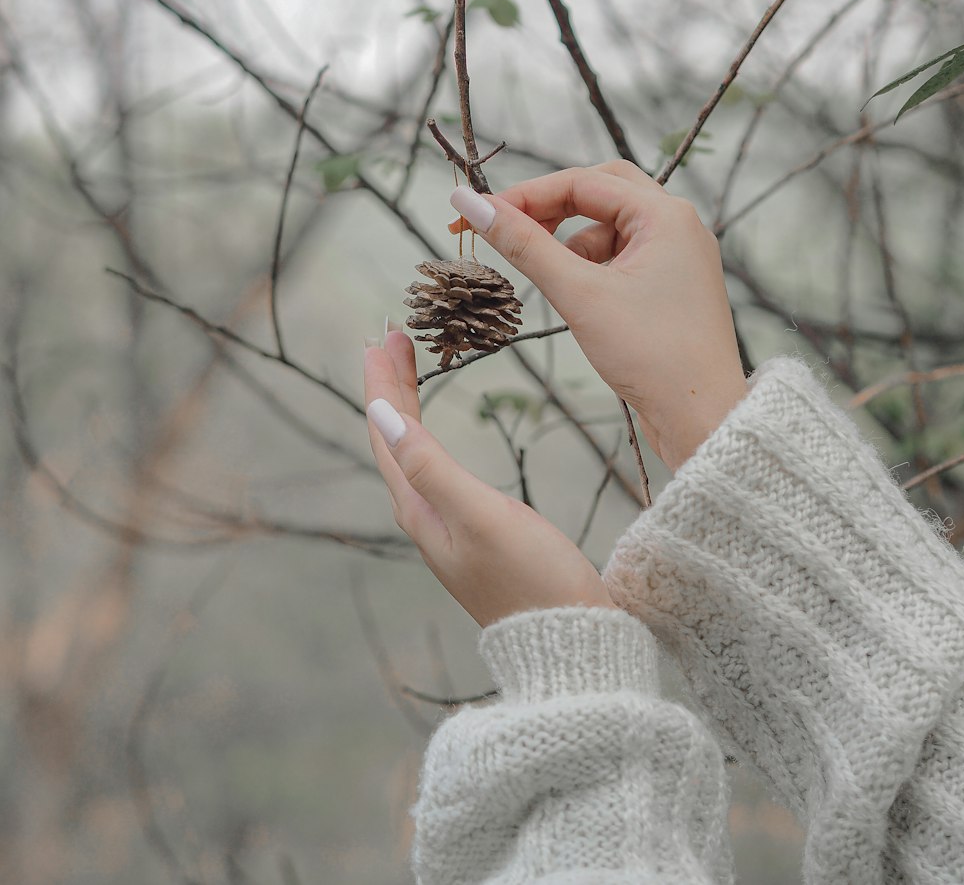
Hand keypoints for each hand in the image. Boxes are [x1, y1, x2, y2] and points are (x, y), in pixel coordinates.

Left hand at [363, 330, 617, 628]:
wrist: (570, 642)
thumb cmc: (532, 578)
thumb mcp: (479, 514)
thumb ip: (428, 465)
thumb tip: (378, 414)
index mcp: (418, 508)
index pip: (386, 430)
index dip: (382, 381)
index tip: (383, 334)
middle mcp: (424, 516)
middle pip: (396, 438)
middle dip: (393, 385)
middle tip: (394, 336)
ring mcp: (447, 526)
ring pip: (413, 451)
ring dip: (408, 405)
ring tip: (408, 366)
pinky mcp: (471, 532)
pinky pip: (433, 468)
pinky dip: (430, 433)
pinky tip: (435, 431)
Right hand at [448, 161, 747, 469]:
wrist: (702, 419)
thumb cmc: (655, 357)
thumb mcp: (579, 296)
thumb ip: (525, 245)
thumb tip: (474, 207)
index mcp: (665, 215)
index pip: (581, 182)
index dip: (523, 196)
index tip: (475, 213)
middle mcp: (677, 226)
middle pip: (599, 190)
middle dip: (548, 207)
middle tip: (504, 228)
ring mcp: (676, 255)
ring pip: (608, 225)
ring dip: (568, 240)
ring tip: (540, 274)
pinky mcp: (670, 284)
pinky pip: (620, 255)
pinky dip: (588, 265)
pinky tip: (572, 293)